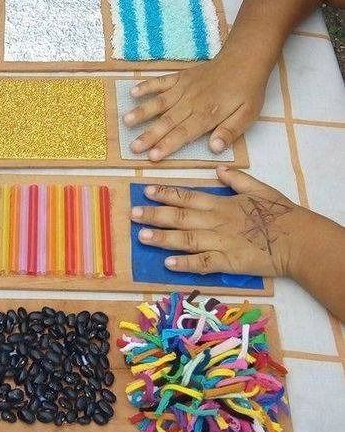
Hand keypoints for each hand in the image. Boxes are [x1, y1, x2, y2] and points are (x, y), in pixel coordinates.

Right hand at [123, 56, 267, 160]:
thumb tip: (214, 149)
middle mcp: (192, 102)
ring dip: (142, 111)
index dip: (168, 145)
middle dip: (149, 135)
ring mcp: (184, 88)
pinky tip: (133, 92)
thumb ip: (230, 132)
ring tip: (126, 121)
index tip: (153, 156)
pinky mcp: (180, 77)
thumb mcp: (248, 115)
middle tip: (133, 148)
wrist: (245, 59)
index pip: (184, 133)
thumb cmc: (247, 91)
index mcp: (208, 114)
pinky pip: (161, 81)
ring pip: (160, 102)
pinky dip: (147, 86)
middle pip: (167, 121)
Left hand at [131, 166, 307, 276]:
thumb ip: (237, 179)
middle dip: (155, 214)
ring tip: (141, 236)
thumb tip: (219, 167)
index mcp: (222, 203)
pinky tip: (167, 263)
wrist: (298, 239)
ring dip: (162, 237)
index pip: (188, 196)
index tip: (145, 190)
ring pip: (186, 238)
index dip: (165, 193)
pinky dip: (185, 263)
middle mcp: (216, 221)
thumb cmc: (280, 214)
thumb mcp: (259, 189)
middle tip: (133, 213)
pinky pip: (203, 262)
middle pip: (180, 216)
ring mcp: (221, 242)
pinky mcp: (229, 261)